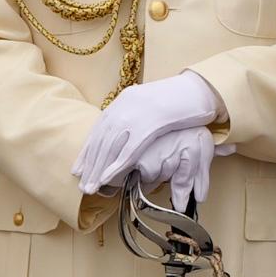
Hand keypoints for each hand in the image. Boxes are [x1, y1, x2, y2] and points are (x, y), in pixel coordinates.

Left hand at [76, 69, 222, 197]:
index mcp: (124, 101)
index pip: (99, 129)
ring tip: (90, 188)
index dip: (88, 151)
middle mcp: (124, 108)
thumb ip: (137, 115)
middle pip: (101, 140)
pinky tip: (107, 179)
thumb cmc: (179, 98)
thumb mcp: (151, 103)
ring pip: (110, 147)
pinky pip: (128, 150)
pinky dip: (115, 166)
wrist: (197, 88)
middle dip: (90, 165)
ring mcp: (135, 116)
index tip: (79, 168)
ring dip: (98, 170)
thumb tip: (127, 131)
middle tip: (82, 184)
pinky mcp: (148, 126)